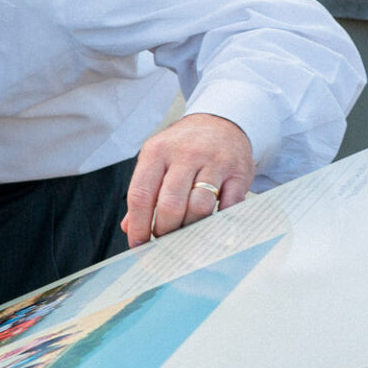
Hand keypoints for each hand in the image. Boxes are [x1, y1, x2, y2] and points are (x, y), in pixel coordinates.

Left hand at [121, 112, 253, 247]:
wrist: (221, 122)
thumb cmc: (183, 147)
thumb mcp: (156, 159)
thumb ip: (144, 192)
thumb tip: (129, 227)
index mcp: (157, 152)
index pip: (141, 195)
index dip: (138, 225)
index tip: (139, 244)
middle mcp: (185, 155)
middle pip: (171, 205)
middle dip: (165, 231)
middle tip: (164, 242)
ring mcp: (214, 162)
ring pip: (199, 207)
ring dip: (191, 229)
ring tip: (185, 236)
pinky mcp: (239, 172)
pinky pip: (229, 206)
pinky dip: (219, 222)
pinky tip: (211, 227)